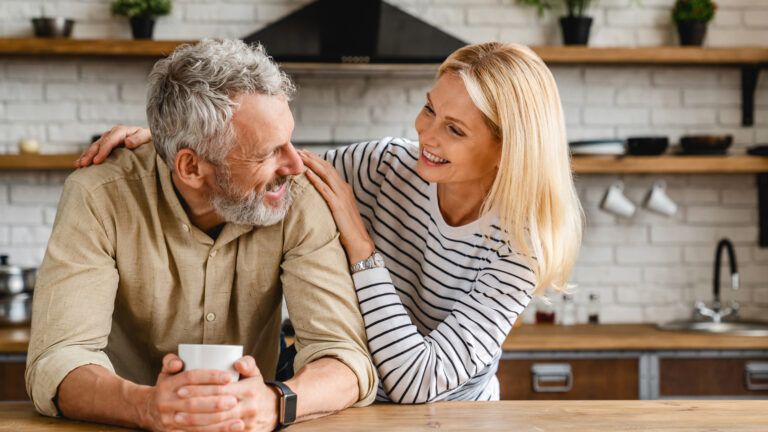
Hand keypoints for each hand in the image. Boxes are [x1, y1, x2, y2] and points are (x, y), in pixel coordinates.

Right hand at [75, 125, 151, 167]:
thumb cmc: (149, 140)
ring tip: (79, 165)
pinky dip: (86, 157)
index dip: (103, 150)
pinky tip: (78, 165)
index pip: (110, 140)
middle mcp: (112, 134)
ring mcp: (108, 139)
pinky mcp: (106, 145)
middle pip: (99, 143)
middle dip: (91, 154)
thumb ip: (139, 139)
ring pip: (94, 147)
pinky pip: (94, 151)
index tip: (97, 161)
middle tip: (84, 164)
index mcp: (122, 131)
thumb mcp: (147, 137)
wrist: (148, 139)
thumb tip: (127, 142)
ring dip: (86, 155)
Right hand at [141, 354, 240, 431]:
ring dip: (217, 423)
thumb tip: (178, 363)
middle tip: (234, 400)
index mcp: (167, 384)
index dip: (210, 377)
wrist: (147, 411)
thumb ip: (172, 361)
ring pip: (194, 422)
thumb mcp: (166, 371)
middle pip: (193, 402)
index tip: (229, 377)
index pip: (190, 377)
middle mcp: (165, 402)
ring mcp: (168, 420)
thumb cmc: (166, 387)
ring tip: (237, 421)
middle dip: (215, 402)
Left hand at [174, 356, 277, 431]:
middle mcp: (248, 407)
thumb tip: (237, 362)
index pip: (219, 390)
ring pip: (217, 425)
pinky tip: (190, 431)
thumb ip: (248, 363)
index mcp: (249, 390)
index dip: (199, 389)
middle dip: (193, 407)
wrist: (274, 410)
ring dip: (195, 423)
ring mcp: (246, 423)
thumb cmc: (257, 389)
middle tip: (176, 404)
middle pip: (215, 409)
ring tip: (177, 418)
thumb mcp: (255, 373)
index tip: (181, 388)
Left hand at [299, 150, 374, 264]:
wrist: (358, 241)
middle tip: (299, 150)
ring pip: (326, 174)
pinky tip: (307, 173)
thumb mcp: (340, 209)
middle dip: (313, 158)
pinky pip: (325, 189)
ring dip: (313, 164)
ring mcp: (341, 196)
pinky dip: (316, 180)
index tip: (305, 154)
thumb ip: (332, 199)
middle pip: (326, 168)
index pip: (329, 169)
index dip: (317, 160)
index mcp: (345, 188)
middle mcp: (344, 189)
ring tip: (301, 157)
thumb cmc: (348, 228)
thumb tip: (320, 195)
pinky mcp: (338, 205)